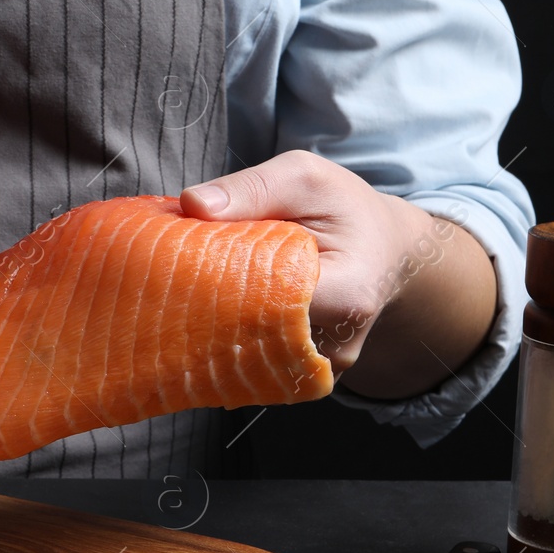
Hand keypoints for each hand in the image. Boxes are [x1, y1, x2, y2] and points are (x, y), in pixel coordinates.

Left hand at [180, 150, 496, 396]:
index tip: (186, 262)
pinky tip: (212, 311)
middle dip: (208, 309)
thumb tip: (192, 204)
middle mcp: (335, 348)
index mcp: (347, 297)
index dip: (219, 283)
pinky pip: (256, 364)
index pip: (264, 305)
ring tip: (191, 293)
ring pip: (248, 358)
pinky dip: (229, 337)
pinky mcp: (302, 374)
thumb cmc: (344, 208)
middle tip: (172, 279)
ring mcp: (319, 369)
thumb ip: (253, 188)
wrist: (382, 248)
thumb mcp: (304, 178)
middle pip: (250, 340)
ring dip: (214, 326)